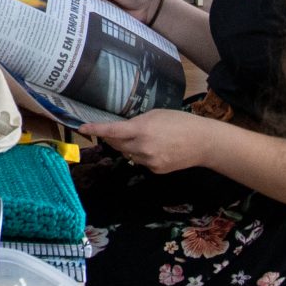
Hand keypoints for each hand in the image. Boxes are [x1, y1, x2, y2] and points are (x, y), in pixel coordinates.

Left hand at [79, 109, 219, 174]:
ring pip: (128, 154)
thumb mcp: (156, 114)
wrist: (203, 142)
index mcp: (141, 129)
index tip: (82, 127)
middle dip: (113, 138)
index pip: (112, 131)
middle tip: (116, 131)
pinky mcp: (155, 170)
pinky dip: (142, 155)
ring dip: (129, 147)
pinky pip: (140, 161)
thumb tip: (122, 130)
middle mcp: (142, 147)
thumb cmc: (180, 122)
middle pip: (116, 144)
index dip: (96, 129)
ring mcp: (148, 161)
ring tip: (147, 138)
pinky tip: (157, 149)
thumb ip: (137, 122)